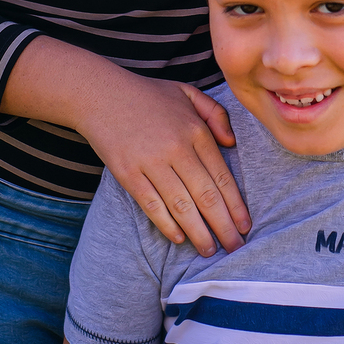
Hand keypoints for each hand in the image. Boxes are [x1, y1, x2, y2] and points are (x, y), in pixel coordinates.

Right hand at [89, 78, 250, 255]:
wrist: (99, 94)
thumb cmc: (147, 95)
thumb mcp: (188, 93)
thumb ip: (216, 114)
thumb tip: (231, 143)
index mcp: (195, 130)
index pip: (222, 176)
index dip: (236, 205)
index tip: (245, 226)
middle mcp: (177, 148)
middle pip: (206, 196)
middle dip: (223, 226)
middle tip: (235, 248)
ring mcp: (151, 162)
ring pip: (181, 205)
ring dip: (198, 232)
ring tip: (210, 250)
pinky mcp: (127, 173)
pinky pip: (151, 205)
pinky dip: (167, 224)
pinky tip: (180, 239)